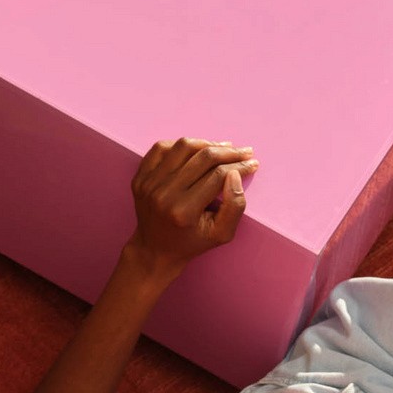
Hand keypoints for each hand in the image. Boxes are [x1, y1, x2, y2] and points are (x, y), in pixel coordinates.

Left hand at [127, 139, 258, 274]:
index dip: (239, 166)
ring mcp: (148, 184)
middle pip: (203, 158)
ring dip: (208, 144)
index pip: (218, 176)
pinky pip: (162, 147)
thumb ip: (235, 206)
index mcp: (183, 211)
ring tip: (224, 148)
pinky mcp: (140, 177)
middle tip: (244, 152)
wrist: (155, 249)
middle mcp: (163, 194)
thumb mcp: (222, 233)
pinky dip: (182, 145)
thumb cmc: (192, 242)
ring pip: (184, 147)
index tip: (252, 163)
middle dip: (229, 152)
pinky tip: (196, 150)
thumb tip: (235, 174)